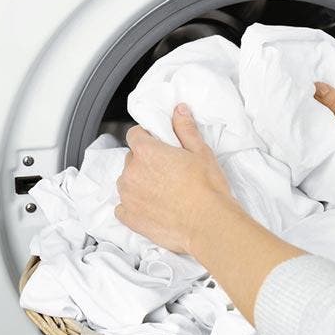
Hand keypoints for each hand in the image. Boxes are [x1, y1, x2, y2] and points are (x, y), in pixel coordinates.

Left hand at [115, 103, 303, 322]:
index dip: (147, 139)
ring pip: (128, 182)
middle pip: (132, 159)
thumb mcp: (201, 152)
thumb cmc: (208, 189)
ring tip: (165, 194)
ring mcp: (127, 196)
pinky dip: (135, 207)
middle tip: (169, 173)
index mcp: (147, 152)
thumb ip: (185, 129)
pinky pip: (124, 207)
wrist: (209, 224)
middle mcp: (131, 172)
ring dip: (140, 184)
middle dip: (146, 163)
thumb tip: (179, 110)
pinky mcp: (129, 218)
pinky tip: (155, 209)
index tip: (159, 146)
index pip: (135, 134)